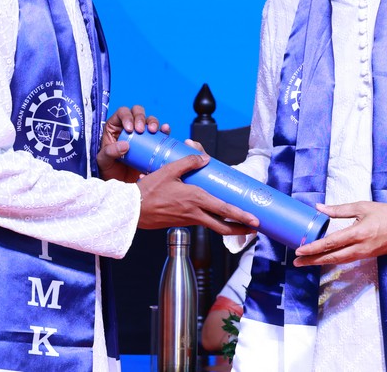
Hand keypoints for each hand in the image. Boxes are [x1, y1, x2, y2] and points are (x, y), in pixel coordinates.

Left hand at [97, 105, 169, 182]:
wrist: (120, 183)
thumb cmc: (108, 170)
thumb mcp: (103, 161)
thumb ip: (109, 152)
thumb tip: (125, 145)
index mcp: (115, 126)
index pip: (122, 113)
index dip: (127, 116)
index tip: (129, 128)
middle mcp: (130, 127)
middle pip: (137, 112)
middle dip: (141, 117)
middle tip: (140, 130)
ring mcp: (142, 134)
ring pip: (150, 120)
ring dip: (153, 121)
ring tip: (153, 131)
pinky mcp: (153, 143)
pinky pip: (161, 133)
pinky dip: (164, 130)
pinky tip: (165, 131)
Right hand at [136, 151, 258, 235]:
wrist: (132, 210)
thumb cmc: (148, 191)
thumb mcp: (168, 170)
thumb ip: (188, 161)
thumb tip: (204, 157)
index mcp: (195, 199)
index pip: (224, 210)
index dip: (241, 216)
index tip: (255, 221)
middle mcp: (194, 212)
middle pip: (223, 226)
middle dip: (240, 229)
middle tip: (254, 229)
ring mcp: (188, 220)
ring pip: (213, 225)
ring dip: (227, 226)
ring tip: (239, 223)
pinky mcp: (181, 222)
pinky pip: (201, 222)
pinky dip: (212, 221)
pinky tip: (214, 215)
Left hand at [292, 201, 386, 266]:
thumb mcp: (362, 207)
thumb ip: (339, 210)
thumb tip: (319, 207)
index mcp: (358, 233)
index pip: (331, 243)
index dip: (314, 248)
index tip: (299, 250)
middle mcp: (360, 247)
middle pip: (332, 258)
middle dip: (313, 261)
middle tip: (297, 262)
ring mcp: (365, 254)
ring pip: (339, 261)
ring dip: (321, 262)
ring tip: (307, 262)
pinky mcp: (369, 256)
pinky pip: (347, 260)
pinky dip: (334, 260)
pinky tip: (325, 258)